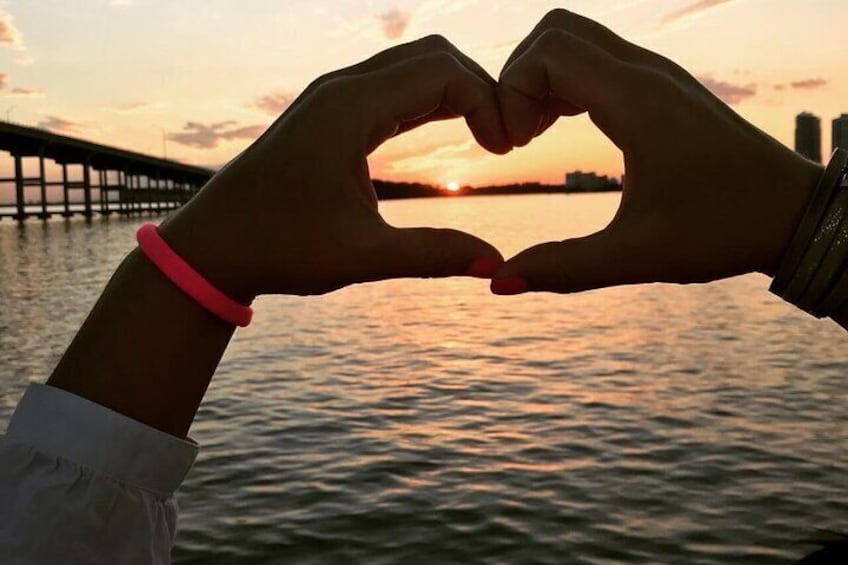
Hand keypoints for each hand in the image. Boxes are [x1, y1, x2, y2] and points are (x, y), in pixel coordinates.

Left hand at [158, 36, 511, 299]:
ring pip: (413, 64)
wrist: (212, 245)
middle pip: (433, 54)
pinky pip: (392, 84)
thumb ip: (432, 255)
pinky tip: (451, 129)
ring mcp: (332, 95)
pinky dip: (430, 98)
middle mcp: (341, 88)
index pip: (444, 71)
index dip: (490, 103)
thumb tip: (495, 264)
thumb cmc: (277, 247)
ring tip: (487, 136)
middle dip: (480, 87)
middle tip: (503, 139)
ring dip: (456, 90)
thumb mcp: (362, 257)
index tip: (505, 151)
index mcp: (349, 110)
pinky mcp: (329, 110)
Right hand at [491, 10, 823, 294]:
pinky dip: (564, 81)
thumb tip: (500, 281)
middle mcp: (646, 73)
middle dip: (518, 76)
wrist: (791, 213)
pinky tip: (559, 127)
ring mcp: (656, 73)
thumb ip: (563, 269)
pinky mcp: (660, 84)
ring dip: (540, 77)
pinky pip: (596, 56)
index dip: (510, 92)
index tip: (511, 147)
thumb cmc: (723, 230)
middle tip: (516, 136)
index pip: (547, 53)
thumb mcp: (637, 256)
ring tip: (532, 134)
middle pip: (555, 31)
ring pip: (575, 38)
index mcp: (638, 102)